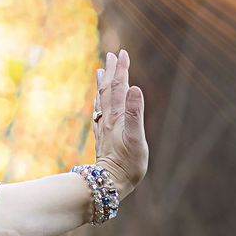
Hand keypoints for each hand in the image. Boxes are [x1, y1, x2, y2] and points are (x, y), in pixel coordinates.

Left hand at [92, 49, 147, 197]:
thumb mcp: (137, 138)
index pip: (119, 87)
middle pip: (109, 90)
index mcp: (118, 117)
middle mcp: (109, 119)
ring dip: (103, 84)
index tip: (122, 52)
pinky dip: (100, 101)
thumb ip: (136, 113)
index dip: (121, 70)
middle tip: (113, 54)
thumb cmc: (128, 164)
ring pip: (102, 100)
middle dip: (112, 71)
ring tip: (101, 70)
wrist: (110, 183)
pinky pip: (100, 112)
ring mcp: (105, 127)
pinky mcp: (103, 136)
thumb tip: (135, 88)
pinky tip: (99, 100)